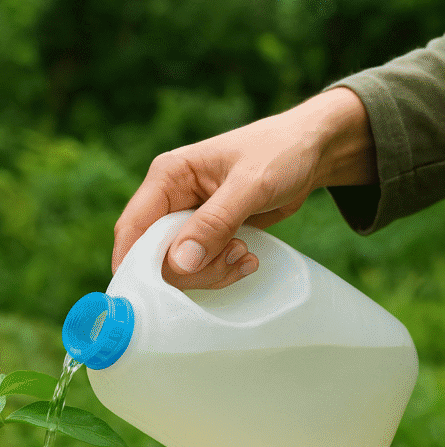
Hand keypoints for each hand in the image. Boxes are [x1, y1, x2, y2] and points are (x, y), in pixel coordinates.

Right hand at [113, 87, 377, 290]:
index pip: (133, 227)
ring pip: (178, 267)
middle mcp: (170, 199)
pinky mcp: (207, 235)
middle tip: (230, 260)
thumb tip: (180, 263)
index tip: (150, 295)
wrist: (312, 151)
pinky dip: (222, 271)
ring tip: (244, 255)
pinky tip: (248, 259)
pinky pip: (201, 267)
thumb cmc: (281, 153)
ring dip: (211, 272)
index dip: (134, 264)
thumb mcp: (251, 185)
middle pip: (155, 255)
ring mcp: (188, 219)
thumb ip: (214, 223)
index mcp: (168, 176)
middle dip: (190, 270)